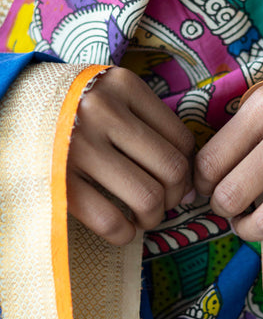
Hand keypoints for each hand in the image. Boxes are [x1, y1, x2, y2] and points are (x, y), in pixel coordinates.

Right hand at [67, 67, 194, 244]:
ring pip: (147, 197)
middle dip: (175, 197)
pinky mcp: (56, 179)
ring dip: (153, 217)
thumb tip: (189, 185)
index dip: (187, 170)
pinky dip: (125, 233)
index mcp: (123, 86)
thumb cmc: (71, 106)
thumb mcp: (109, 94)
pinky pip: (110, 219)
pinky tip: (121, 229)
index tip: (176, 183)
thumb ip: (148, 126)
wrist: (9, 105)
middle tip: (162, 202)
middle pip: (171, 170)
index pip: (182, 139)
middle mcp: (103, 111)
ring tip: (143, 216)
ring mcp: (78, 145)